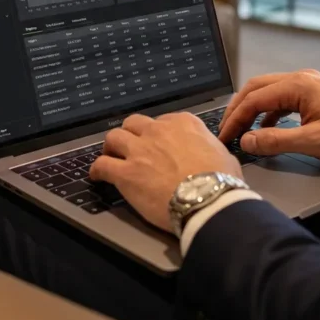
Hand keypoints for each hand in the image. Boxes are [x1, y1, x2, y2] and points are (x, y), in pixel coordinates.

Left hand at [89, 113, 241, 232]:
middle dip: (131, 134)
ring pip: (114, 137)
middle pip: (134, 123)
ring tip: (110, 156)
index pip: (163, 120)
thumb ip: (209, 147)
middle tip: (131, 147)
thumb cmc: (222, 181)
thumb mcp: (223, 154)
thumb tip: (209, 154)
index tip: (157, 143)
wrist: (209, 199)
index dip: (158, 133)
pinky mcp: (126, 172)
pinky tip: (97, 176)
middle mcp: (158, 130)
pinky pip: (102, 165)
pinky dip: (97, 169)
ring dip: (111, 147)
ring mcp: (140, 150)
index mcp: (183, 123)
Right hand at [218, 69, 319, 162]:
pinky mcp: (314, 92)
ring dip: (252, 109)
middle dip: (238, 108)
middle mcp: (300, 78)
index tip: (224, 136)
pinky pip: (282, 97)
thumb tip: (247, 141)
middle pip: (256, 88)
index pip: (254, 98)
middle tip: (225, 129)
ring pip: (268, 91)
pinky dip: (268, 111)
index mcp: (298, 85)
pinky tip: (267, 128)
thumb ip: (276, 141)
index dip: (235, 118)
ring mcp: (308, 83)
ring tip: (242, 129)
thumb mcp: (313, 142)